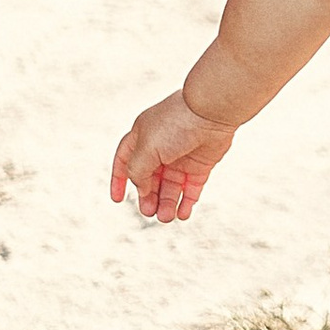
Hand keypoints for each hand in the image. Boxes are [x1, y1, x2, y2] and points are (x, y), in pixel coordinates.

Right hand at [110, 89, 236, 223]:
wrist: (212, 112)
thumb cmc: (176, 123)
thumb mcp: (146, 148)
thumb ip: (137, 171)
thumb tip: (142, 189)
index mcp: (142, 137)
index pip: (124, 160)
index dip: (119, 180)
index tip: (118, 200)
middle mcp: (161, 147)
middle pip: (149, 179)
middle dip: (147, 197)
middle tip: (149, 212)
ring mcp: (181, 156)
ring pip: (170, 187)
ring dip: (167, 203)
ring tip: (166, 217)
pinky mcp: (201, 164)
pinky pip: (191, 188)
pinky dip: (186, 202)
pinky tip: (183, 214)